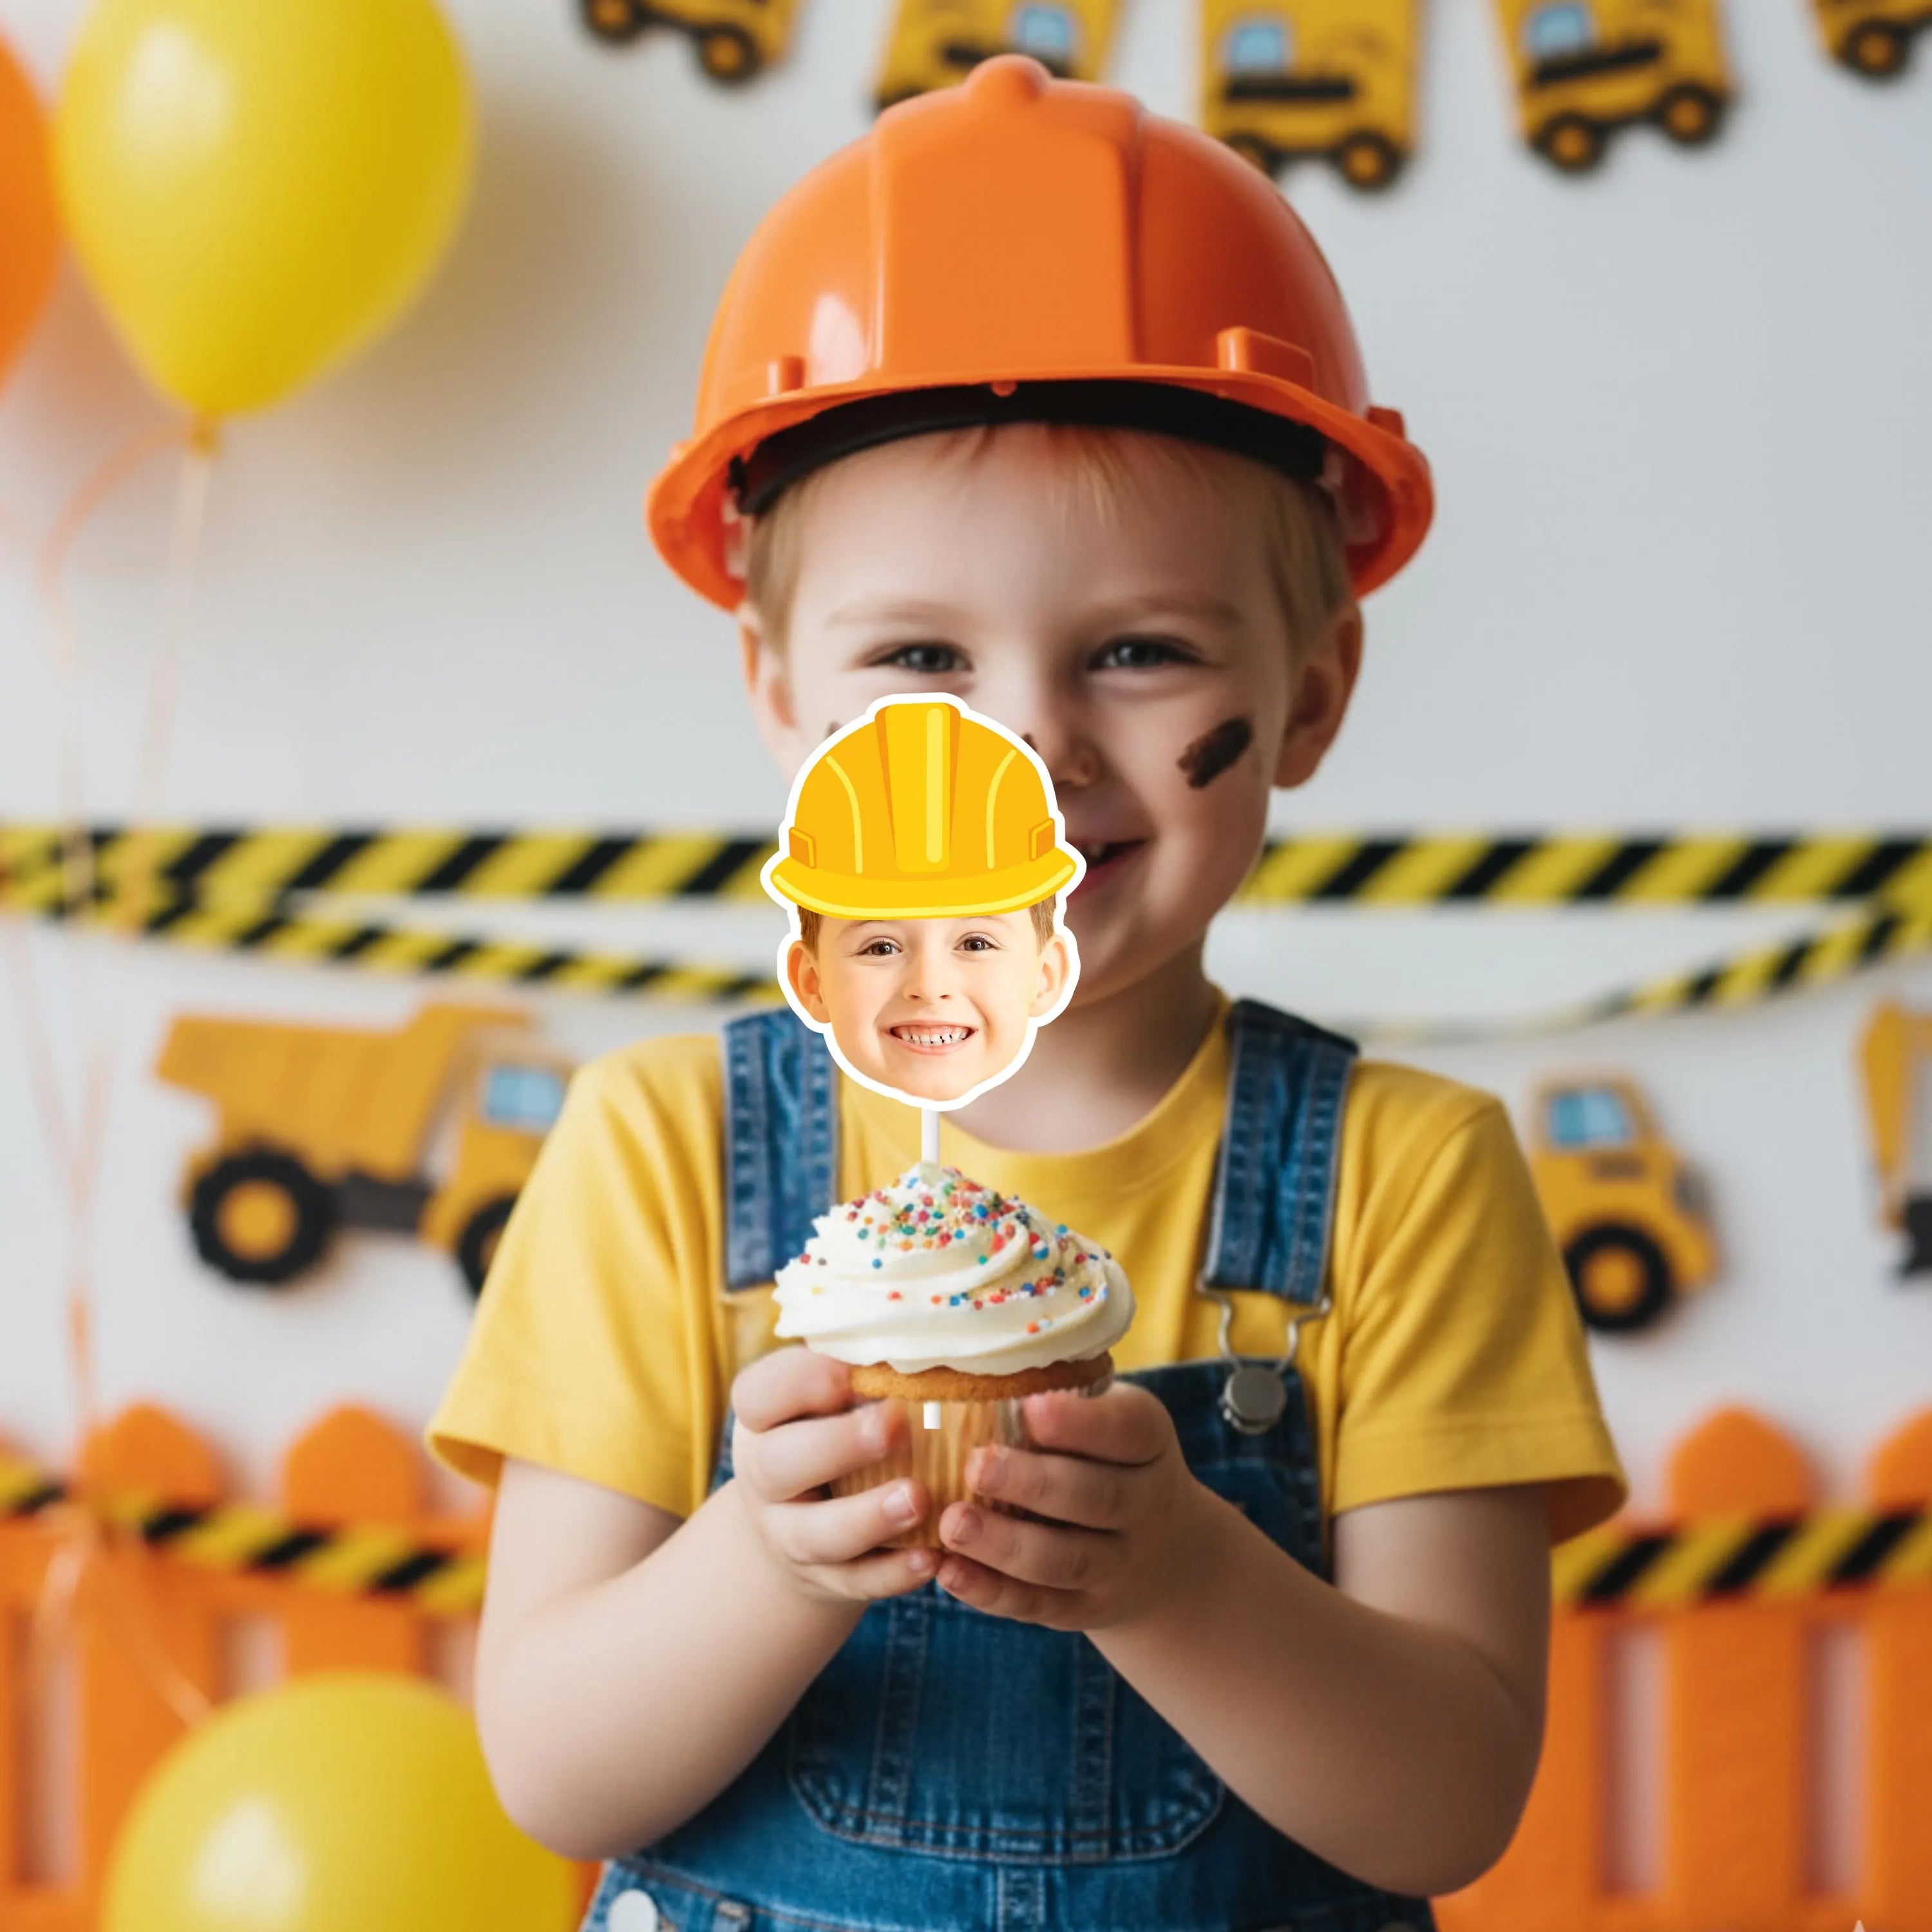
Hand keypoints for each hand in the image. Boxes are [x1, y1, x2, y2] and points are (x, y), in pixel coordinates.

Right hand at [728, 1345, 934, 1605]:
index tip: (849, 1371)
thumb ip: (865, 1359)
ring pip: (816, 1535)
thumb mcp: (832, 1390)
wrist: (804, 1514)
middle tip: (896, 1427)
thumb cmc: (834, 1424)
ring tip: (920, 1499)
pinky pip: (855, 1582)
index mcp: (764, 1417)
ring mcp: (789, 1534)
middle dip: (838, 1446)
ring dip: (869, 1518)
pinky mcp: (825, 1580)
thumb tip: (935, 1309)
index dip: (801, 1383)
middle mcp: (766, 1476)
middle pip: (780, 1466)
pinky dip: (892, 1574)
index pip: (758, 1395)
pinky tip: (931, 1559)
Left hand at [936, 1383, 1210, 1630]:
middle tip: (977, 1464)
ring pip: (1066, 1560)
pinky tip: (948, 1571)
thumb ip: (1062, 1392)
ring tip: (951, 1522)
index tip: (1030, 1408)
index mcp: (1149, 1441)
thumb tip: (974, 1359)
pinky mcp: (1086, 1607)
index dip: (1081, 1422)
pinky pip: (1039, 1605)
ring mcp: (1119, 1564)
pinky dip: (992, 1592)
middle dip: (1033, 1483)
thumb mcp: (1111, 1415)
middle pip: (1096, 1497)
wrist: (1167, 1550)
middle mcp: (1145, 1505)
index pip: (1127, 1430)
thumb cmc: (1108, 1456)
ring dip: (1005, 1544)